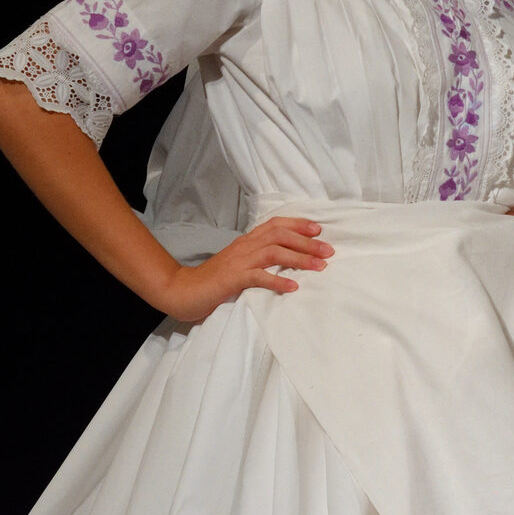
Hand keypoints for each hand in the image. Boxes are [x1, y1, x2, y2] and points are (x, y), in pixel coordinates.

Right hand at [154, 217, 330, 323]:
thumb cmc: (215, 279)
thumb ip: (259, 257)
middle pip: (280, 235)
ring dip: (300, 258)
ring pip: (274, 251)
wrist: (184, 290)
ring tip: (319, 267)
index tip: (320, 230)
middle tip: (329, 251)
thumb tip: (288, 258)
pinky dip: (277, 279)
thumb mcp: (240, 263)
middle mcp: (245, 245)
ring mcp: (238, 261)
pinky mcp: (232, 278)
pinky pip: (258, 276)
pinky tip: (293, 286)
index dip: (299, 224)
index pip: (276, 224)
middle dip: (307, 242)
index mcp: (247, 240)